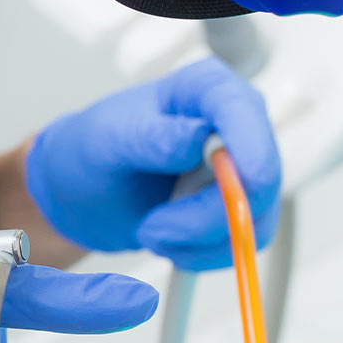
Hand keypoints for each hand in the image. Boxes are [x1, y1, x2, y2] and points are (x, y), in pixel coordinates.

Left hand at [26, 57, 281, 270]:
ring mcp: (244, 168)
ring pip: (254, 218)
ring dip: (197, 240)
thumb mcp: (107, 140)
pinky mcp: (242, 207)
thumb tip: (196, 138)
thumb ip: (151, 138)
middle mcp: (236, 124)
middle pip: (258, 177)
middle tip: (151, 229)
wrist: (84, 191)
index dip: (254, 146)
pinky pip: (243, 243)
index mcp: (205, 89)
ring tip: (150, 230)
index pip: (242, 110)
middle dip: (205, 216)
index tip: (247, 180)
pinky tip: (167, 241)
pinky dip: (202, 254)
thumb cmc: (91, 151)